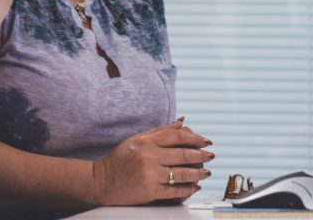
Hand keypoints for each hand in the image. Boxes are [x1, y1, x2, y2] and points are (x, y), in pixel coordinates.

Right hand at [92, 118, 214, 205]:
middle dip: (201, 155)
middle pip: (183, 154)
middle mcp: (149, 156)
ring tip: (207, 172)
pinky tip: (194, 187)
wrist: (101, 180)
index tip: (206, 141)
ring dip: (198, 173)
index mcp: (147, 141)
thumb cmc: (120, 159)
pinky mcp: (149, 191)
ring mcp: (150, 174)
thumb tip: (183, 122)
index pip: (178, 136)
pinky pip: (174, 190)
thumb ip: (161, 130)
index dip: (196, 138)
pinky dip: (187, 189)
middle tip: (211, 156)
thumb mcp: (138, 139)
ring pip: (182, 173)